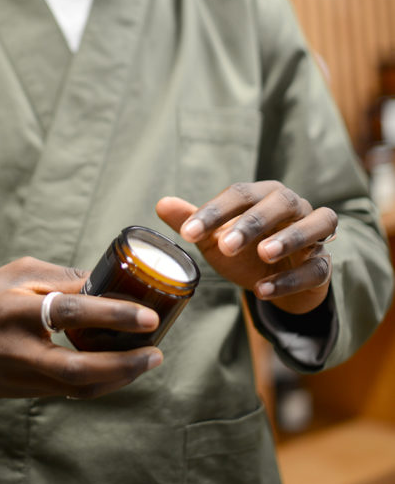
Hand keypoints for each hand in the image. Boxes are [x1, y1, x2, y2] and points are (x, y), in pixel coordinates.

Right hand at [0, 257, 162, 397]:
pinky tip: (121, 370)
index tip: (148, 316)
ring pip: (78, 387)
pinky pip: (69, 391)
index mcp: (16, 309)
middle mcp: (19, 349)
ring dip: (118, 377)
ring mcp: (20, 378)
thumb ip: (61, 278)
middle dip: (123, 364)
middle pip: (78, 368)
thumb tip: (105, 284)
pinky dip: (99, 382)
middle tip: (156, 351)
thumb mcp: (18, 272)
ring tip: (148, 360)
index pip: (70, 313)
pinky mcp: (24, 394)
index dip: (112, 315)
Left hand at [156, 181, 335, 313]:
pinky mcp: (323, 265)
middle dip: (251, 223)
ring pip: (313, 225)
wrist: (277, 280)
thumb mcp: (216, 237)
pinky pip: (315, 268)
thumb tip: (161, 204)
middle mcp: (293, 206)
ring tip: (263, 253)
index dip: (214, 212)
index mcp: (264, 194)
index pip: (239, 194)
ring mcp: (314, 233)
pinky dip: (291, 278)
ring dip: (288, 238)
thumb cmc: (245, 249)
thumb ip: (192, 221)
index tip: (188, 233)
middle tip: (224, 245)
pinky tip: (264, 290)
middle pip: (278, 203)